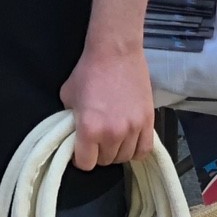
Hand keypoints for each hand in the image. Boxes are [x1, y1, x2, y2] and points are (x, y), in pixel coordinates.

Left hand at [60, 46, 154, 169]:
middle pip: (105, 162)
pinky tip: (129, 141)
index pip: (85, 163)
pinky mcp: (148, 123)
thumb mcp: (68, 95)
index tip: (79, 149)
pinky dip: (135, 150)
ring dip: (116, 151)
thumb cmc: (88, 71)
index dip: (80, 157)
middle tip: (95, 138)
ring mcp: (133, 130)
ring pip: (124, 157)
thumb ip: (70, 119)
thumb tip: (74, 132)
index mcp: (90, 128)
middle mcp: (112, 134)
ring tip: (111, 137)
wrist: (115, 53)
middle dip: (98, 152)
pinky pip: (143, 150)